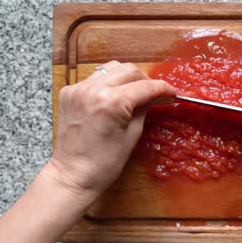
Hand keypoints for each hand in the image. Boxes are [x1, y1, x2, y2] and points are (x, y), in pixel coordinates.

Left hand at [50, 61, 175, 196]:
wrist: (73, 174)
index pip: (145, 86)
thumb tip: (159, 95)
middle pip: (128, 70)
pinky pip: (95, 79)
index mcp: (112, 102)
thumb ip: (145, 108)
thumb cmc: (105, 163)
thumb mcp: (133, 133)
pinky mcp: (69, 92)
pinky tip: (113, 98)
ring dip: (126, 78)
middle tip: (154, 94)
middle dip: (145, 80)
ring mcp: (78, 89)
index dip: (163, 88)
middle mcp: (93, 89)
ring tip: (134, 93)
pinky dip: (108, 84)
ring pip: (111, 69)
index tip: (172, 92)